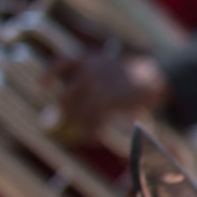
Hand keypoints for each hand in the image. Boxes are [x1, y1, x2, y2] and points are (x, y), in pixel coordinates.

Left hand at [54, 51, 169, 133]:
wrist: (155, 76)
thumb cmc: (134, 74)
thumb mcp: (109, 65)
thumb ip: (93, 75)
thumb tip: (78, 94)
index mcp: (88, 60)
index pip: (59, 64)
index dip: (47, 75)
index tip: (41, 86)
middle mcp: (89, 72)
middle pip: (66, 97)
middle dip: (65, 112)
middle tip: (68, 122)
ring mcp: (97, 86)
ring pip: (78, 111)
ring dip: (79, 125)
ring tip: (82, 133)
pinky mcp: (108, 100)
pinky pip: (93, 119)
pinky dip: (92, 130)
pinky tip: (94, 136)